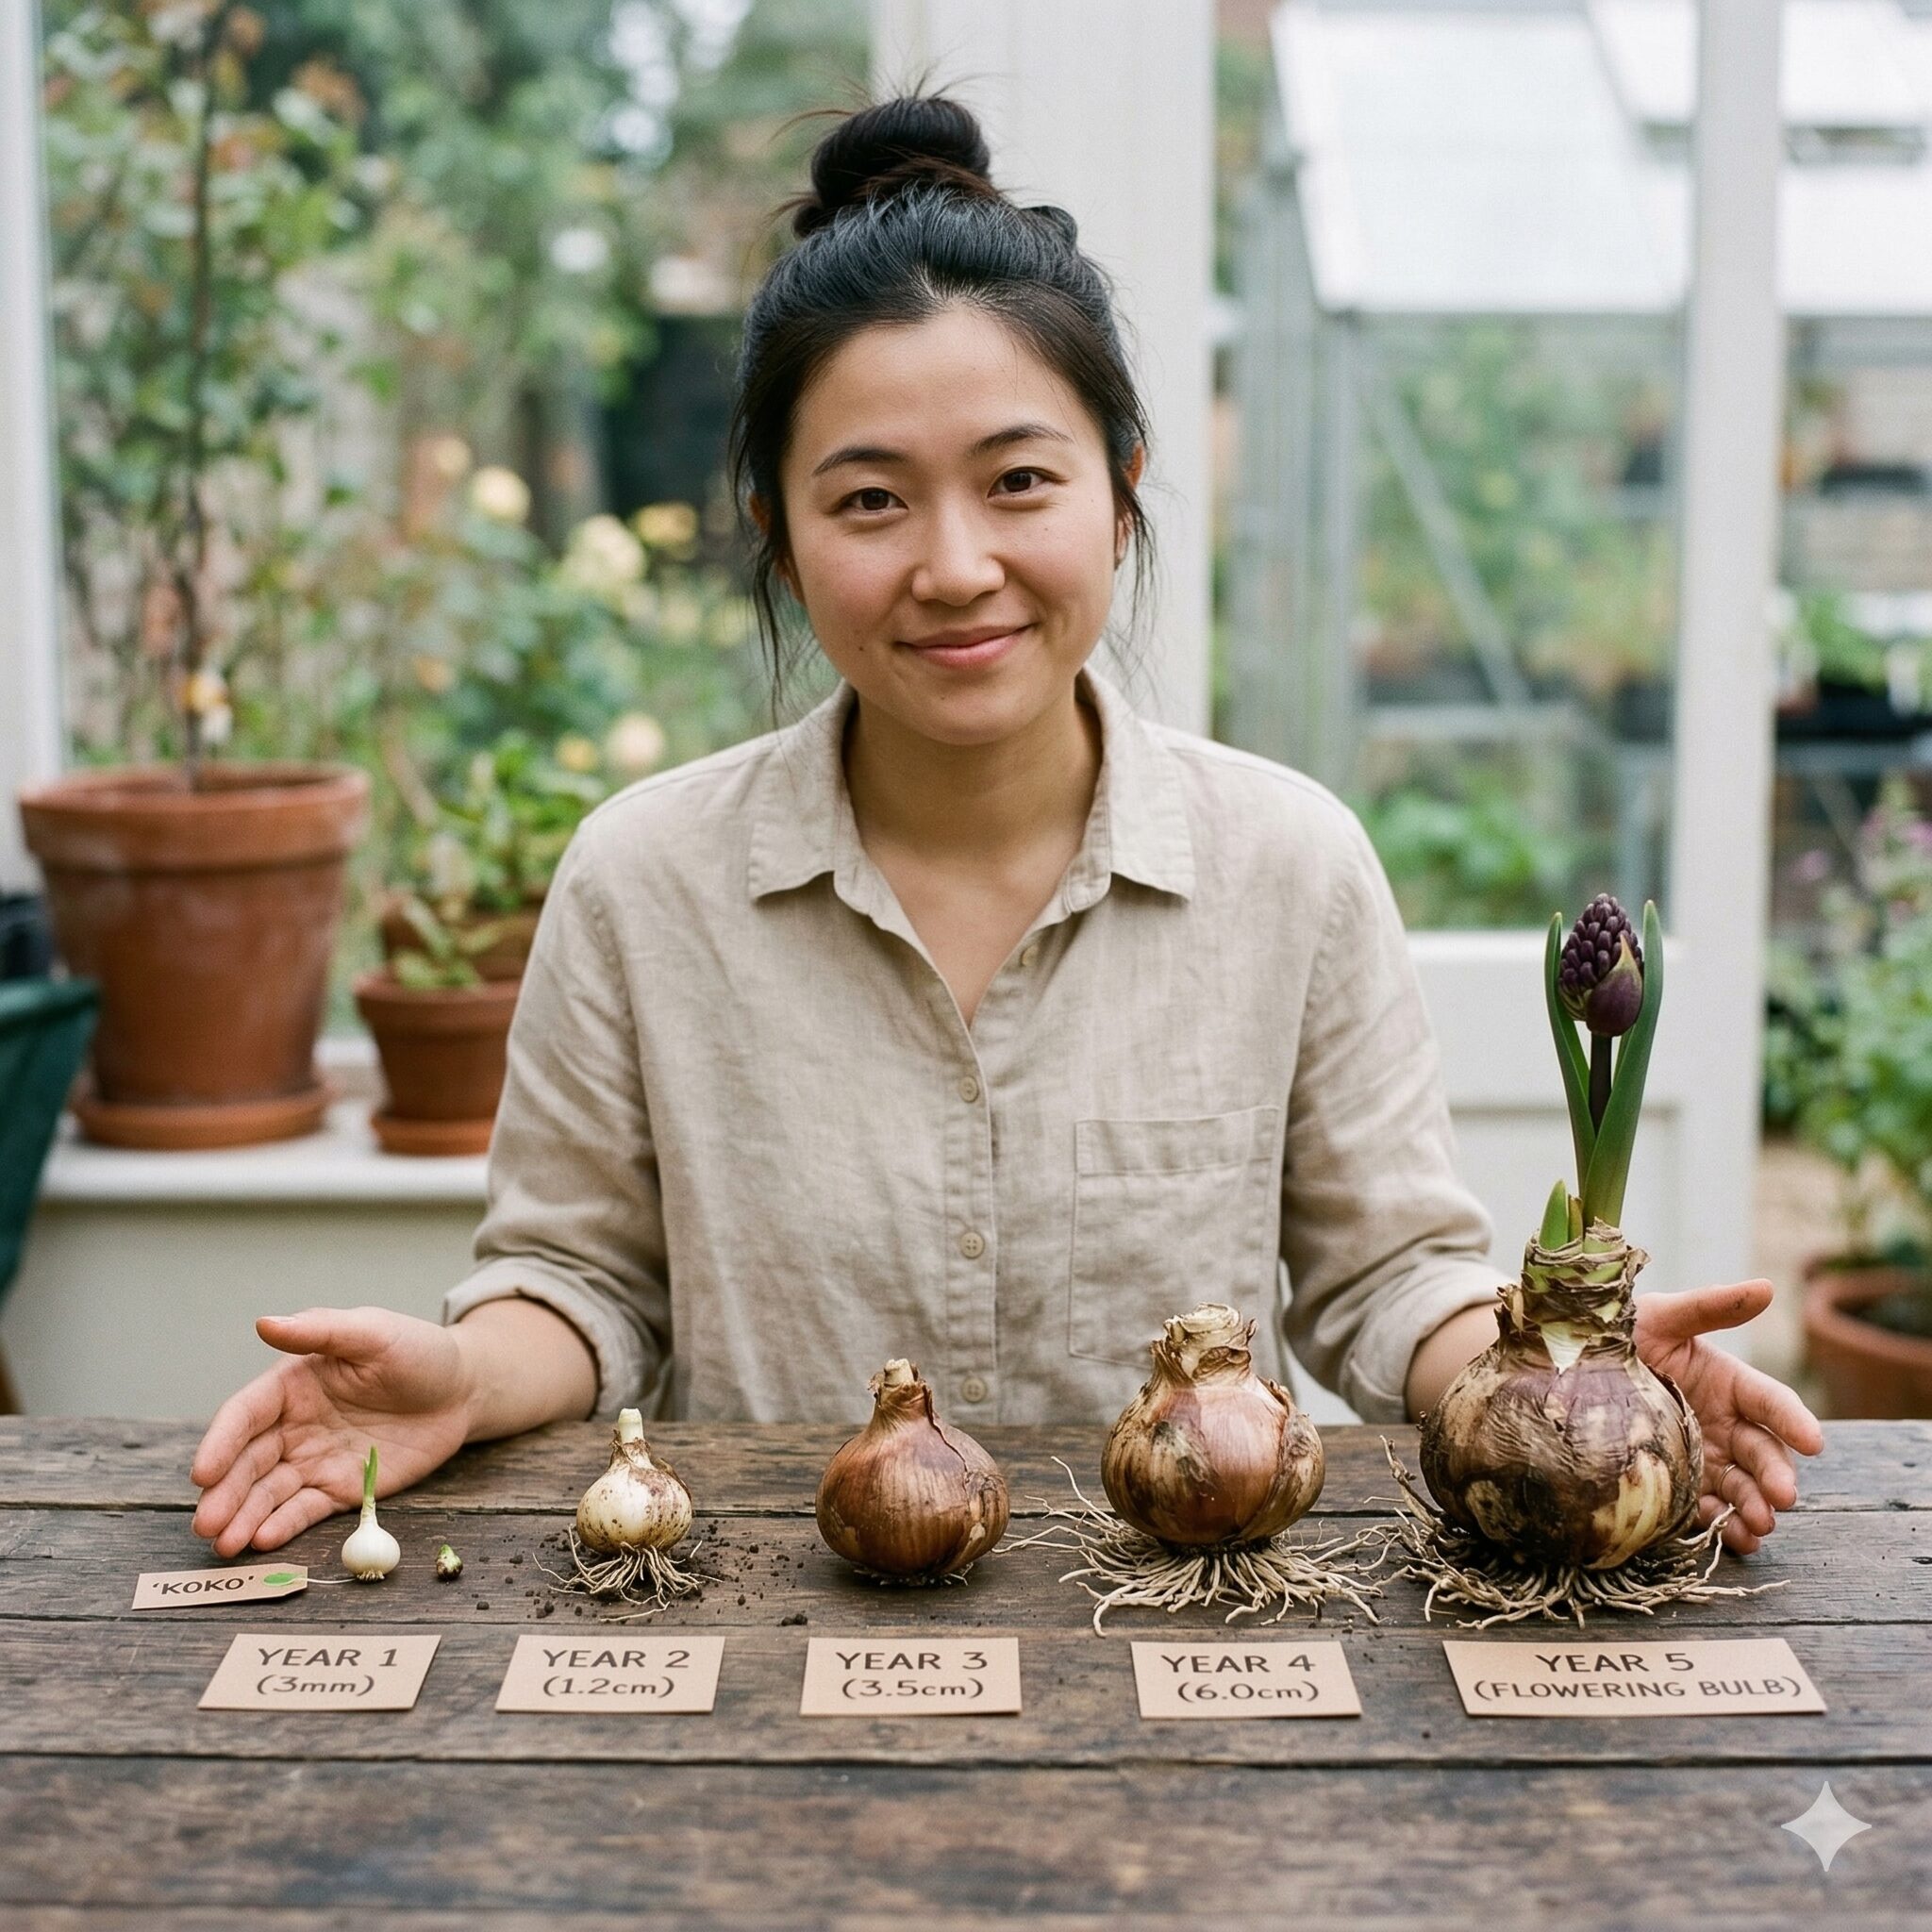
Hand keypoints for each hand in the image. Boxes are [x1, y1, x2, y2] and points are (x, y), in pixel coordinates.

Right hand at [189, 1308, 473, 1555]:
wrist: (464, 1389)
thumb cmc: (417, 1351)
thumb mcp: (372, 1333)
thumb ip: (320, 1330)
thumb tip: (264, 1323)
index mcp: (292, 1384)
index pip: (245, 1415)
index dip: (220, 1443)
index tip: (202, 1473)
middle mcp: (294, 1425)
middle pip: (249, 1462)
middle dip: (225, 1494)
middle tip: (205, 1525)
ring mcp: (314, 1460)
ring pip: (269, 1492)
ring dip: (244, 1518)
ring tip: (225, 1546)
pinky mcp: (340, 1488)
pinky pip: (305, 1510)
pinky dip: (283, 1526)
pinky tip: (263, 1541)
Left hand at [1634, 1279, 1825, 1556]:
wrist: (1564, 1368)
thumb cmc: (1615, 1334)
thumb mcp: (1659, 1317)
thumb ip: (1709, 1306)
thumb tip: (1767, 1288)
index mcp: (1727, 1382)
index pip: (1771, 1403)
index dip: (1794, 1421)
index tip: (1814, 1442)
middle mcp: (1723, 1423)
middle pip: (1763, 1451)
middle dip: (1777, 1474)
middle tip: (1782, 1495)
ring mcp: (1704, 1456)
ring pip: (1743, 1485)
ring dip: (1756, 1506)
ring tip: (1760, 1523)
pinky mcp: (1681, 1484)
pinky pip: (1710, 1508)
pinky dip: (1727, 1524)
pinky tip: (1736, 1537)